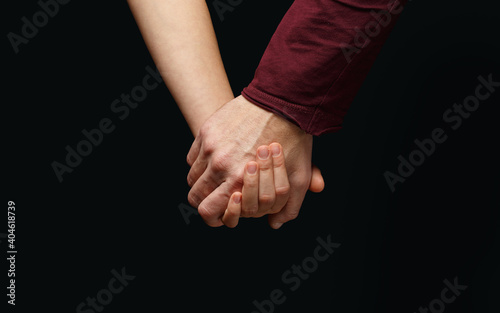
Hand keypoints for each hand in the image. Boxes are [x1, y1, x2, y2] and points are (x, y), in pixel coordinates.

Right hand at [186, 95, 315, 228]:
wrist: (282, 101)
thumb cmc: (292, 139)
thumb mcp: (298, 177)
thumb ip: (289, 206)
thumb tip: (275, 224)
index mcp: (238, 181)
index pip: (207, 211)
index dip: (211, 216)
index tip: (219, 212)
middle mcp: (219, 166)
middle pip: (195, 196)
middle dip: (205, 199)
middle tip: (218, 195)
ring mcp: (210, 147)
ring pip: (192, 176)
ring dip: (203, 180)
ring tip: (220, 175)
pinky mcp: (207, 131)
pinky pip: (193, 156)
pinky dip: (201, 161)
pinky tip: (216, 158)